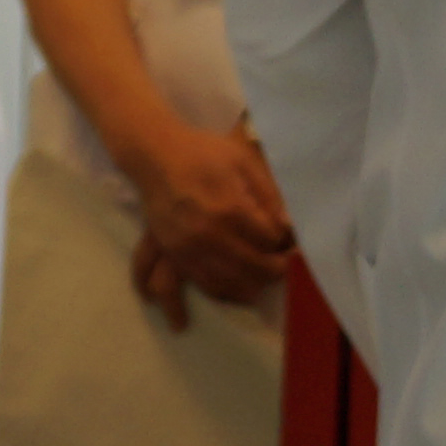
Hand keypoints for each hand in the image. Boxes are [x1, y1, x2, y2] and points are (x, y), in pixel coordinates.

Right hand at [118, 119, 292, 328]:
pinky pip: (204, 284)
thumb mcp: (243, 161)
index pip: (270, 240)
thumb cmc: (202, 153)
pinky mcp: (174, 255)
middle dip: (275, 270)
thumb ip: (268, 195)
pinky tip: (238, 287)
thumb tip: (290, 227)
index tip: (291, 241)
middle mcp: (208, 234)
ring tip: (265, 279)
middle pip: (253, 267)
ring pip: (229, 283)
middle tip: (285, 266)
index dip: (285, 243)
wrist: (154, 157)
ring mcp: (189, 249)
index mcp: (229, 208)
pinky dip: (225, 292)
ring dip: (252, 286)